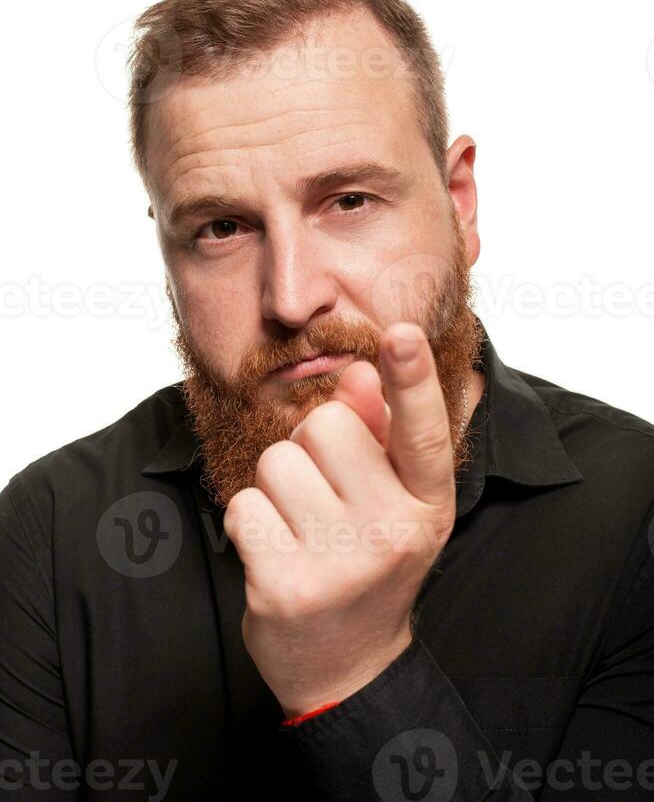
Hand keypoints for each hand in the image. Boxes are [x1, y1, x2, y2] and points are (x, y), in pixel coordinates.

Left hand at [222, 322, 455, 718]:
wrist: (346, 666)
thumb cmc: (369, 564)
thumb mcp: (392, 501)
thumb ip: (379, 433)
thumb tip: (357, 375)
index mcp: (427, 505)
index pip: (423, 432)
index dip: (412, 380)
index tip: (401, 336)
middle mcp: (391, 533)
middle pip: (326, 425)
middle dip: (314, 448)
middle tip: (327, 498)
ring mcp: (338, 563)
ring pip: (277, 461)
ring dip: (279, 486)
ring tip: (302, 527)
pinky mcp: (284, 586)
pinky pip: (243, 505)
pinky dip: (250, 522)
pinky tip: (276, 552)